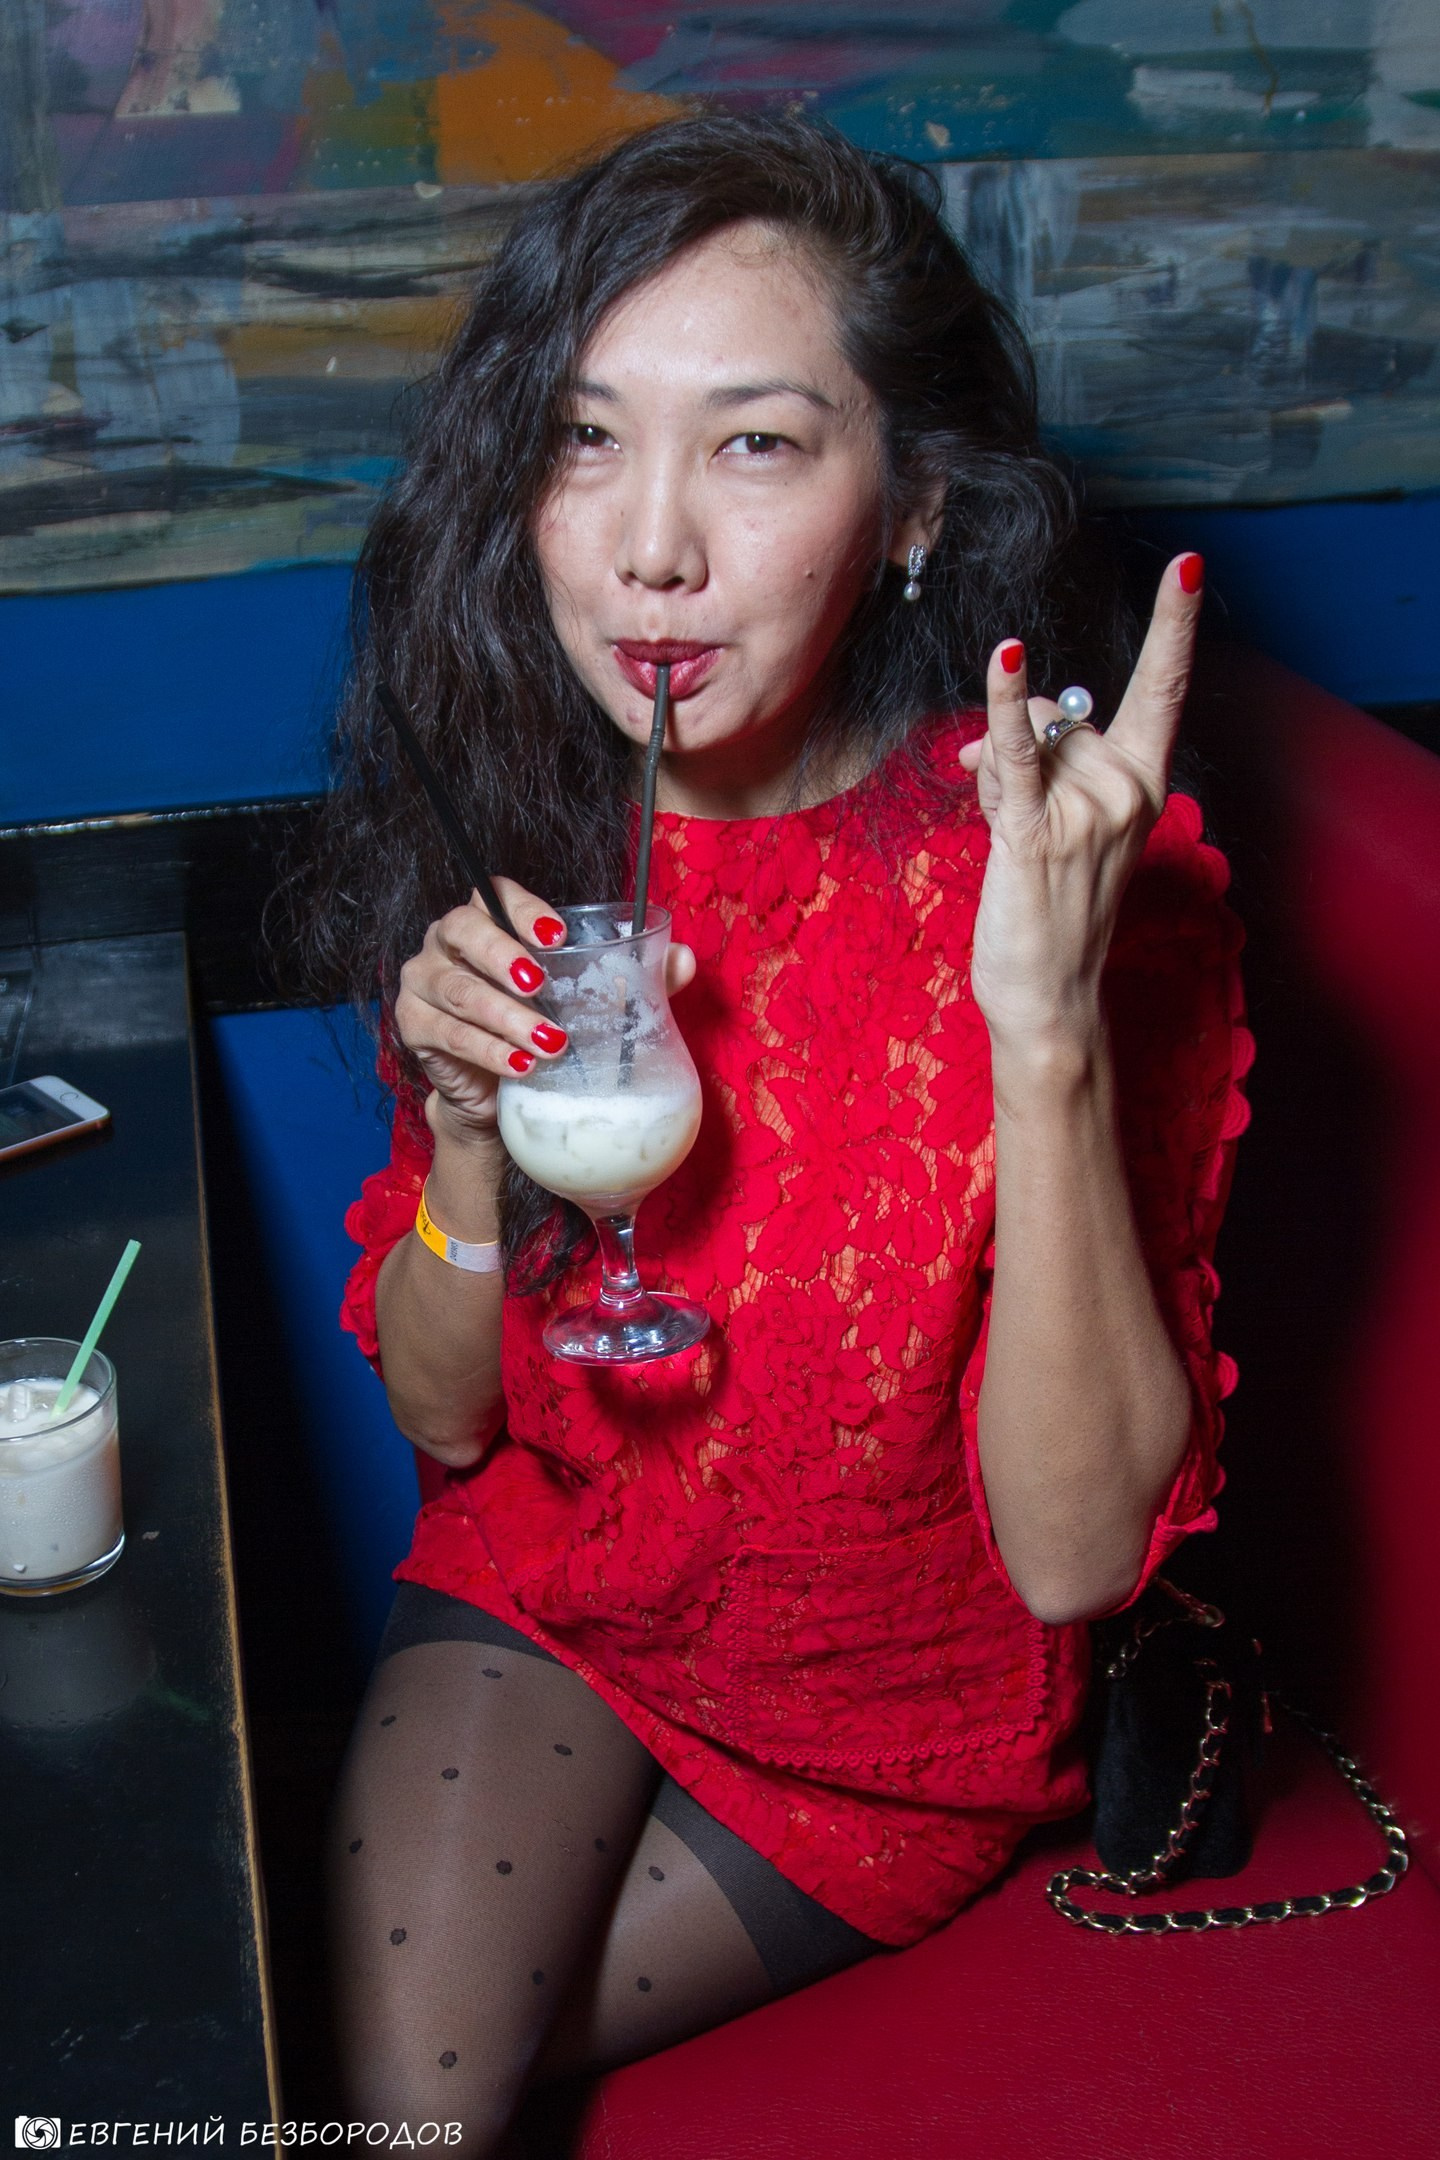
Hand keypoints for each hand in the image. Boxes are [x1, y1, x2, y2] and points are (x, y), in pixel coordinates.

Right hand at [395, 882, 696, 1144]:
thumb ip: (635, 976)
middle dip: (503, 955)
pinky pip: (447, 1034)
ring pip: (459, 990)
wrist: (501, 1096)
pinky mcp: (414, 1027)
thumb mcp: (589, 1001)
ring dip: (506, 1017)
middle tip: (540, 984)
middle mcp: (445, 943)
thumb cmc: (543, 1029)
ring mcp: (422, 984)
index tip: (557, 933)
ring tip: (549, 1043)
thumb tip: (684, 957)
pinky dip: (487, 1052)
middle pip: (463, 930)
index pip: (492, 892)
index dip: (520, 907)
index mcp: (486, 922)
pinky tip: (520, 1066)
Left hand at [956, 554, 1203, 1054]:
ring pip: (1026, 741)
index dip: (1174, 625)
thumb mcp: (1059, 819)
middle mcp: (1128, 791)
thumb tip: (998, 714)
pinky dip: (1003, 705)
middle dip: (1021, 742)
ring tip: (1008, 831)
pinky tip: (1004, 656)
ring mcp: (1089, 813)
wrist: (1048, 994)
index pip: (1165, 689)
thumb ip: (1042, 758)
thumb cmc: (1052, 909)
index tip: (1188, 564)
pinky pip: (1017, 752)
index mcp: (1144, 785)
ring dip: (995, 771)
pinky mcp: (1040, 831)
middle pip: (1060, 715)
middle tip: (1011, 805)